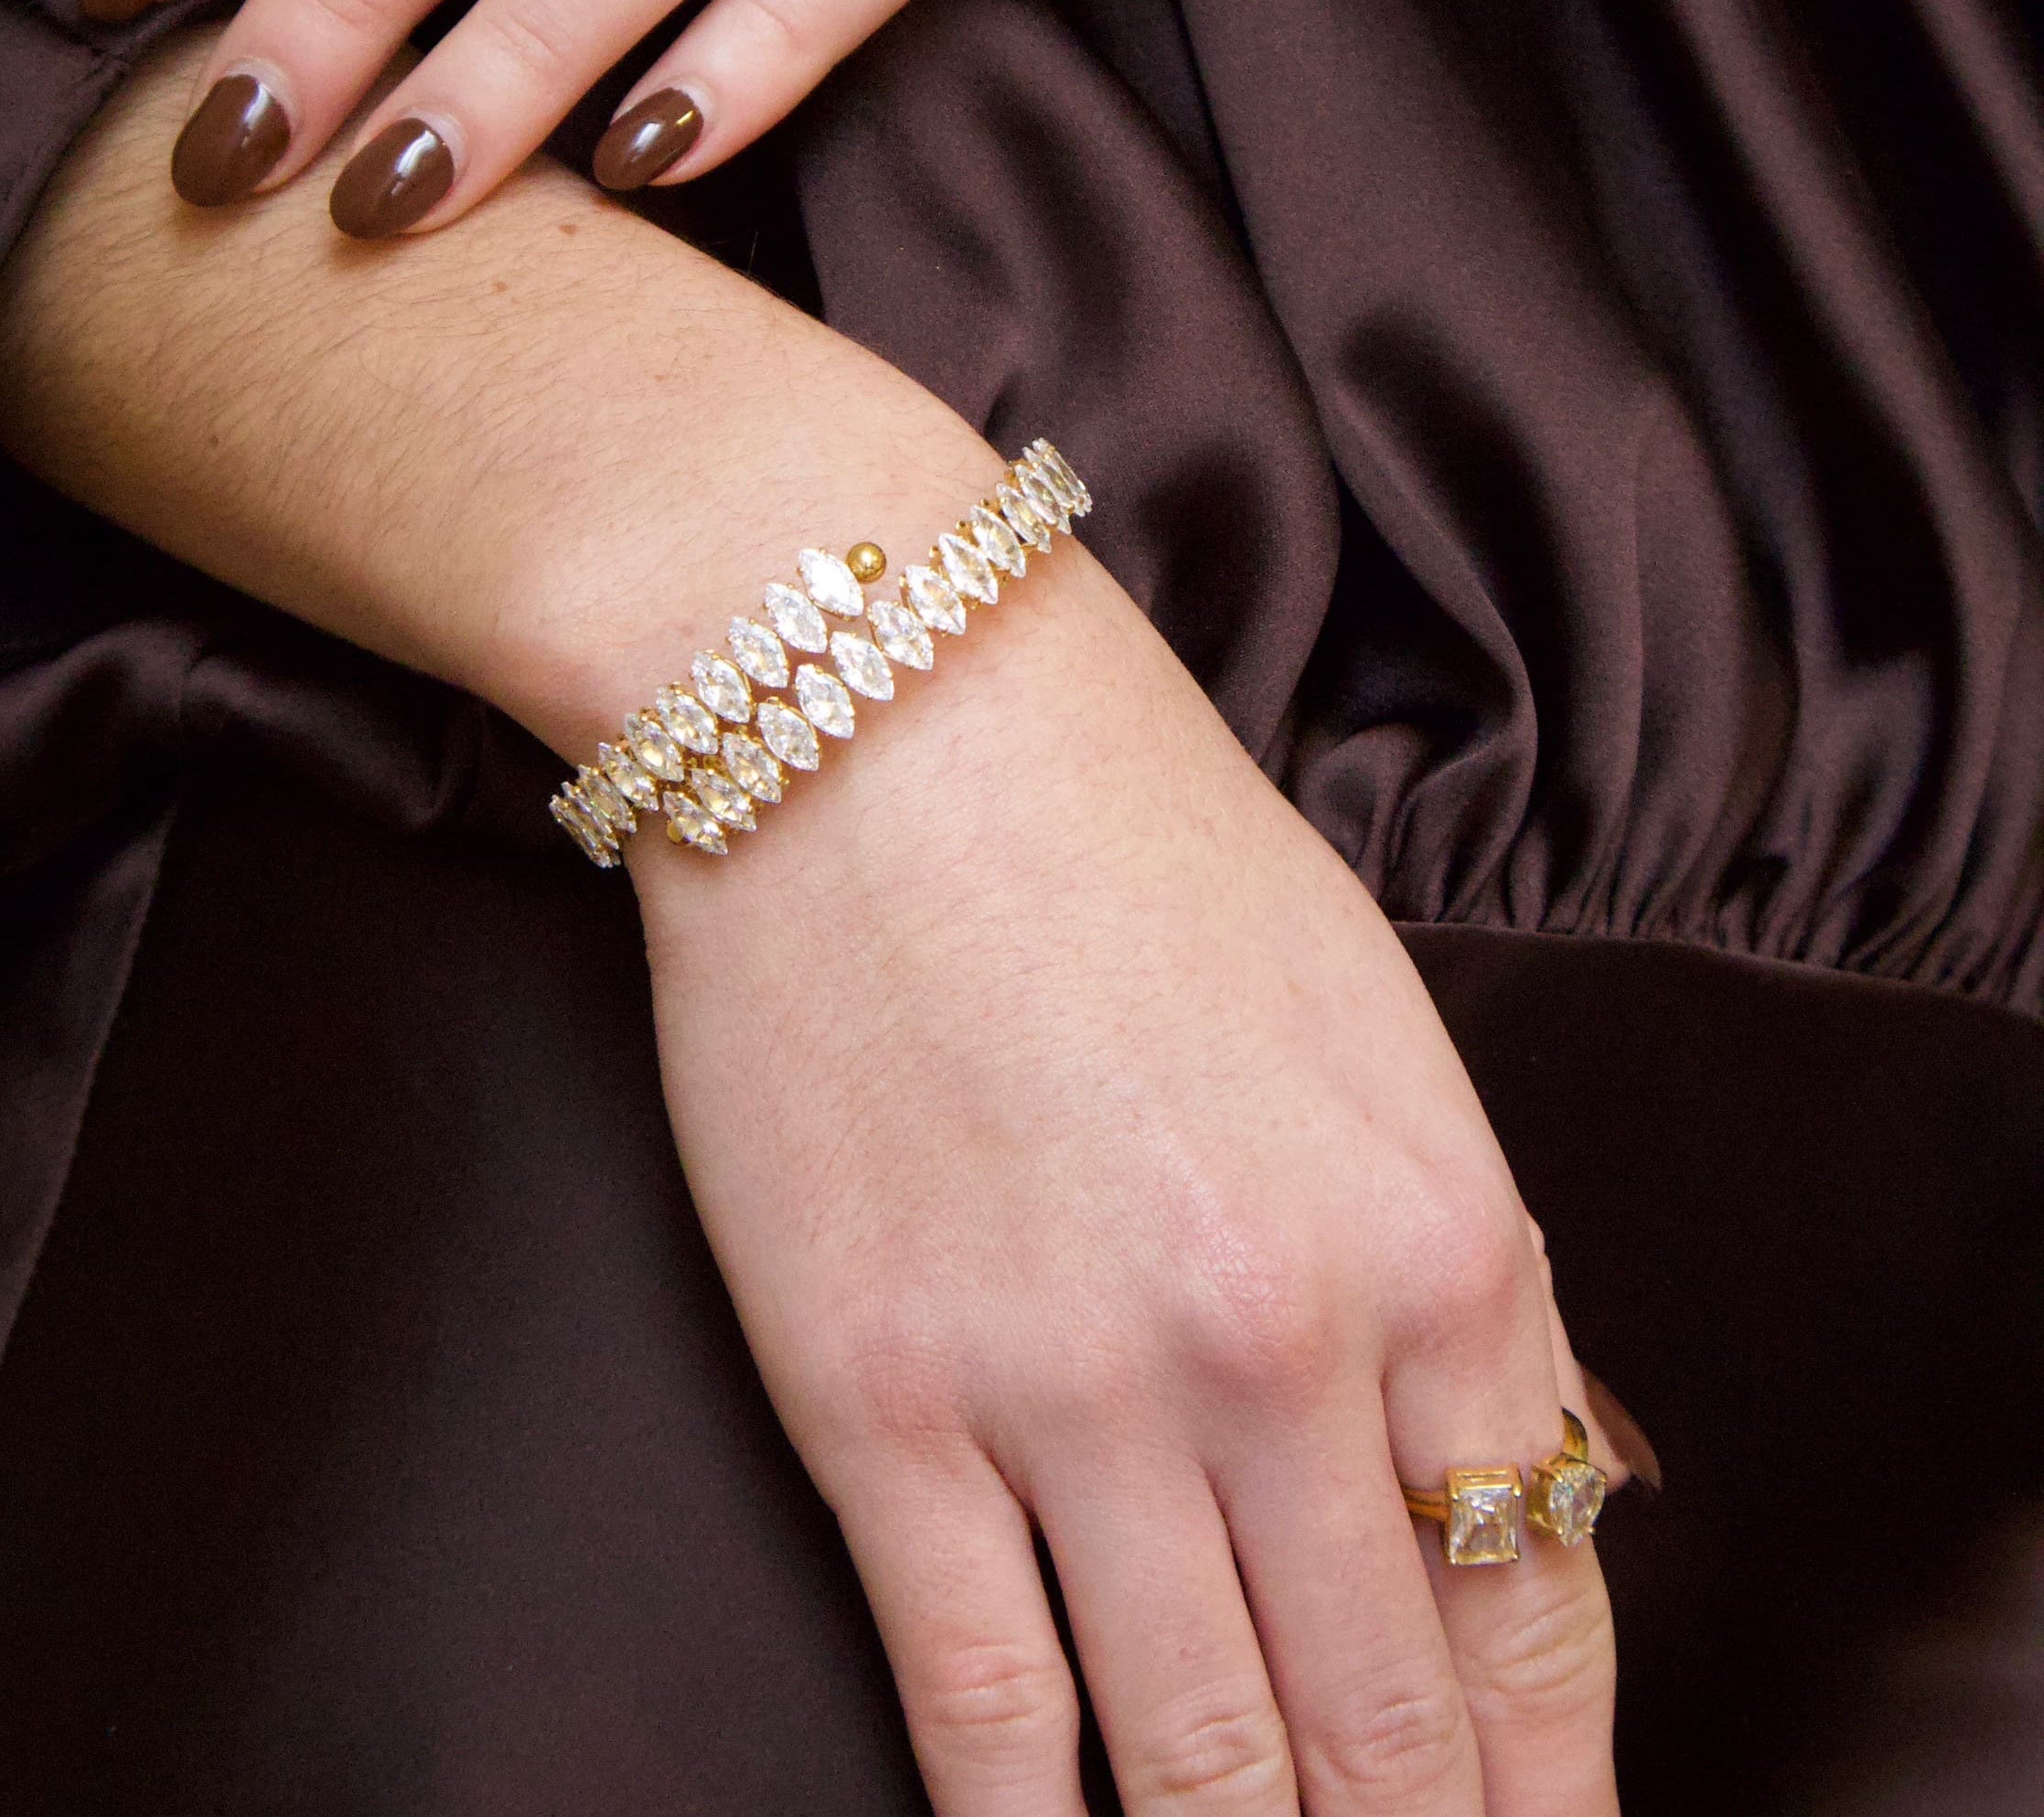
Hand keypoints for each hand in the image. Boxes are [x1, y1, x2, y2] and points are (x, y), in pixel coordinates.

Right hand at [637, 539, 1625, 1815]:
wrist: (877, 713)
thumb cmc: (1128, 839)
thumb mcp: (1375, 1028)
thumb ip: (1452, 1269)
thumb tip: (1512, 1480)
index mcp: (1440, 1240)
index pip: (1540, 1607)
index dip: (1546, 1782)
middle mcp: (1282, 1347)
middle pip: (1389, 1723)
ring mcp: (1076, 1391)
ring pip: (1203, 1756)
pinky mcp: (882, 1403)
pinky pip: (983, 1706)